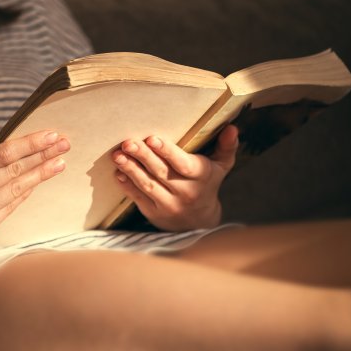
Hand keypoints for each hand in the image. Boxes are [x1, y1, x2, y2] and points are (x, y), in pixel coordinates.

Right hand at [0, 125, 69, 266]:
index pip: (3, 154)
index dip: (31, 144)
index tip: (52, 135)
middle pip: (15, 172)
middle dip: (43, 156)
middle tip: (65, 144)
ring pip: (16, 191)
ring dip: (41, 175)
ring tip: (60, 163)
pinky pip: (9, 208)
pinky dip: (25, 193)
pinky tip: (37, 182)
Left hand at [111, 125, 238, 230]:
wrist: (200, 222)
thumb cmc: (207, 184)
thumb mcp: (221, 167)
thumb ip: (226, 147)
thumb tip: (232, 128)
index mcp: (201, 177)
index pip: (183, 164)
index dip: (167, 152)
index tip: (152, 139)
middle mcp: (185, 192)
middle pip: (161, 172)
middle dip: (143, 156)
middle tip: (128, 143)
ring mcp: (168, 204)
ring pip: (147, 185)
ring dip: (131, 169)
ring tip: (117, 155)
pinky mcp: (154, 213)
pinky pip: (139, 198)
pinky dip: (127, 185)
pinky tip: (118, 172)